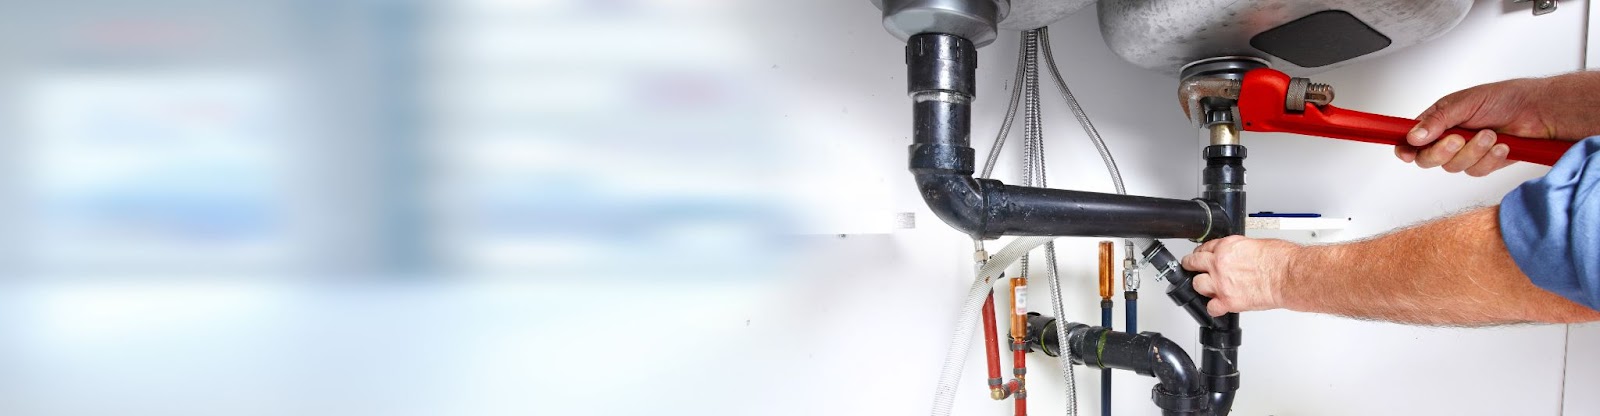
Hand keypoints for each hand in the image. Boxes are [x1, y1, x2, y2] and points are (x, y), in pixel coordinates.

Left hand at [1180, 236, 1299, 315]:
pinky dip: (1214, 308)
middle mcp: (1220, 264)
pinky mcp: (1228, 301)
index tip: (1201, 257)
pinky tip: (1219, 305)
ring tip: (1208, 288)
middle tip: (1192, 269)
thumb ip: (1239, 251)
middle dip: (1192, 266)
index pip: (1204, 248)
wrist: (1288, 276)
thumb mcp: (1255, 244)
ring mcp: (1221, 283)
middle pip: (1193, 263)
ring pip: (1197, 285)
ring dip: (1202, 287)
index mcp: (1227, 247)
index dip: (1201, 253)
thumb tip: (1237, 256)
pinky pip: (1211, 308)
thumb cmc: (1280, 260)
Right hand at [1400, 77, 1560, 175]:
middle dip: (1443, 151)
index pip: (1411, 139)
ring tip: (1490, 134)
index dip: (1405, 148)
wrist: (1539, 112)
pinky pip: (1476, 171)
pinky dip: (1490, 158)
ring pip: (1453, 167)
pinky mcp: (1484, 164)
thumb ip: (1438, 120)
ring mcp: (1466, 152)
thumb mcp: (1466, 102)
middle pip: (1427, 159)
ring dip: (1474, 151)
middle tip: (1457, 139)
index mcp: (1439, 121)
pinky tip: (1501, 146)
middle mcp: (1449, 138)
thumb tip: (1414, 135)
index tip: (1406, 153)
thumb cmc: (1505, 99)